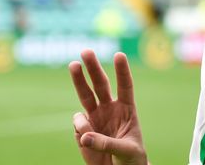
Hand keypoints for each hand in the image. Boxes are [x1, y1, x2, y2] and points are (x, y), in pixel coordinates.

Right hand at [69, 50, 147, 164]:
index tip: (119, 55)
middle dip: (93, 67)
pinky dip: (80, 127)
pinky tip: (87, 139)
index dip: (122, 71)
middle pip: (100, 84)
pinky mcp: (82, 130)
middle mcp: (110, 108)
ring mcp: (95, 117)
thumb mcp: (126, 151)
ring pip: (85, 95)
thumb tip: (84, 136)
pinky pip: (78, 123)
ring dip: (78, 79)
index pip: (125, 86)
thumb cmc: (130, 159)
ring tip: (74, 65)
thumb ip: (107, 143)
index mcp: (127, 109)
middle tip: (86, 51)